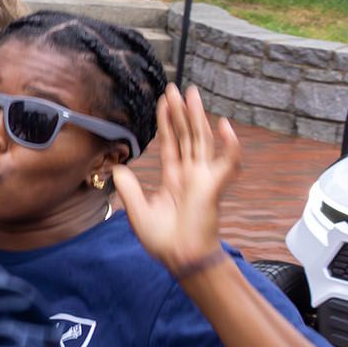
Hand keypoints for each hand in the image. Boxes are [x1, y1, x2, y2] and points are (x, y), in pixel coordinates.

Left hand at [112, 87, 235, 274]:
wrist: (180, 258)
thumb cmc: (162, 240)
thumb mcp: (136, 210)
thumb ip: (128, 188)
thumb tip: (118, 168)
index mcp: (174, 177)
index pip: (171, 142)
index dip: (167, 122)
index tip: (163, 102)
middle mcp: (190, 174)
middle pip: (186, 135)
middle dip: (180, 112)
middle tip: (175, 88)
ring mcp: (204, 178)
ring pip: (202, 140)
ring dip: (197, 117)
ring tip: (191, 94)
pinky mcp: (214, 186)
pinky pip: (227, 161)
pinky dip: (229, 144)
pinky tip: (224, 125)